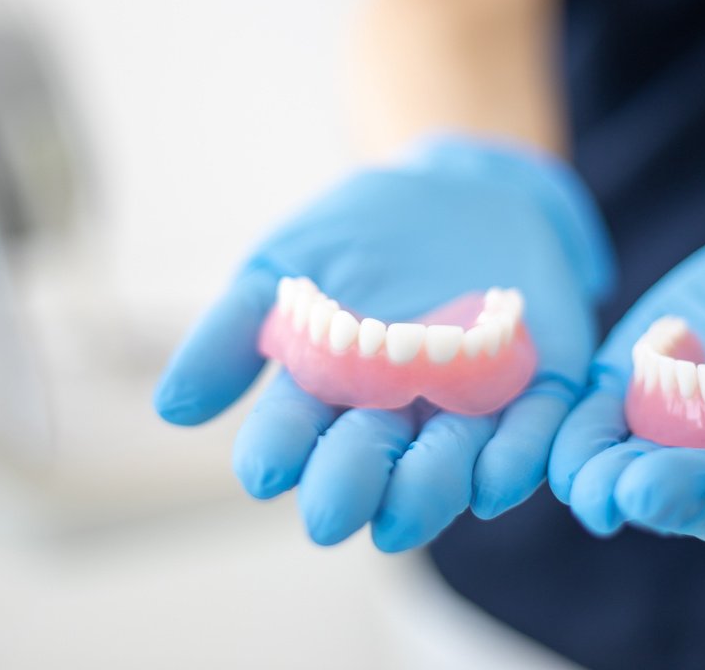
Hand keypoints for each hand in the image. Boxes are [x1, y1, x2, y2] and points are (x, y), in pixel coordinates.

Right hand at [154, 135, 612, 549]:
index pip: (293, 434)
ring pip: (447, 465)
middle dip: (349, 487)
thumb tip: (170, 409)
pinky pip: (530, 436)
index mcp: (325, 397)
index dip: (278, 452)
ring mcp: (466, 409)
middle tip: (330, 515)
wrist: (457, 188)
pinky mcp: (534, 391)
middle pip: (368, 463)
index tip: (262, 471)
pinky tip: (493, 480)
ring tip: (403, 511)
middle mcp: (393, 419)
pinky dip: (512, 460)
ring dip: (427, 490)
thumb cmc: (355, 236)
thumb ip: (230, 333)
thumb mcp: (282, 266)